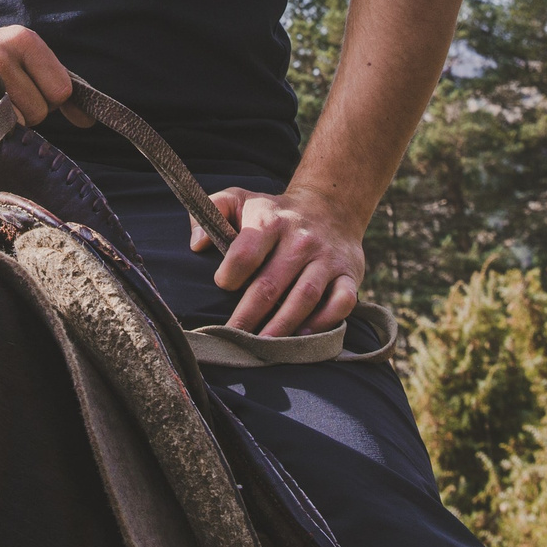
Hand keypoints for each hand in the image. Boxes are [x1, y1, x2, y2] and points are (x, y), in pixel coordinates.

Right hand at [0, 22, 89, 128]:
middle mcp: (2, 55)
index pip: (61, 90)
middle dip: (24, 112)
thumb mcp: (17, 56)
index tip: (24, 93)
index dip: (46, 99)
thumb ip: (52, 84)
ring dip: (2, 123)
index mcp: (24, 40)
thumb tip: (88, 121)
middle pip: (41, 111)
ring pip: (17, 124)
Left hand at [195, 185, 365, 336]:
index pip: (246, 252)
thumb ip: (211, 210)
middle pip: (271, 284)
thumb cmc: (273, 213)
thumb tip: (197, 243)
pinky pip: (342, 302)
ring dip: (282, 326)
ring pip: (304, 297)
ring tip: (263, 348)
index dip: (230, 274)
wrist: (330, 206)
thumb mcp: (239, 199)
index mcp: (270, 220)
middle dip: (248, 316)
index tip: (222, 286)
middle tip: (232, 339)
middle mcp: (300, 239)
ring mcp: (326, 258)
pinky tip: (304, 336)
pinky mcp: (349, 274)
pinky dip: (325, 322)